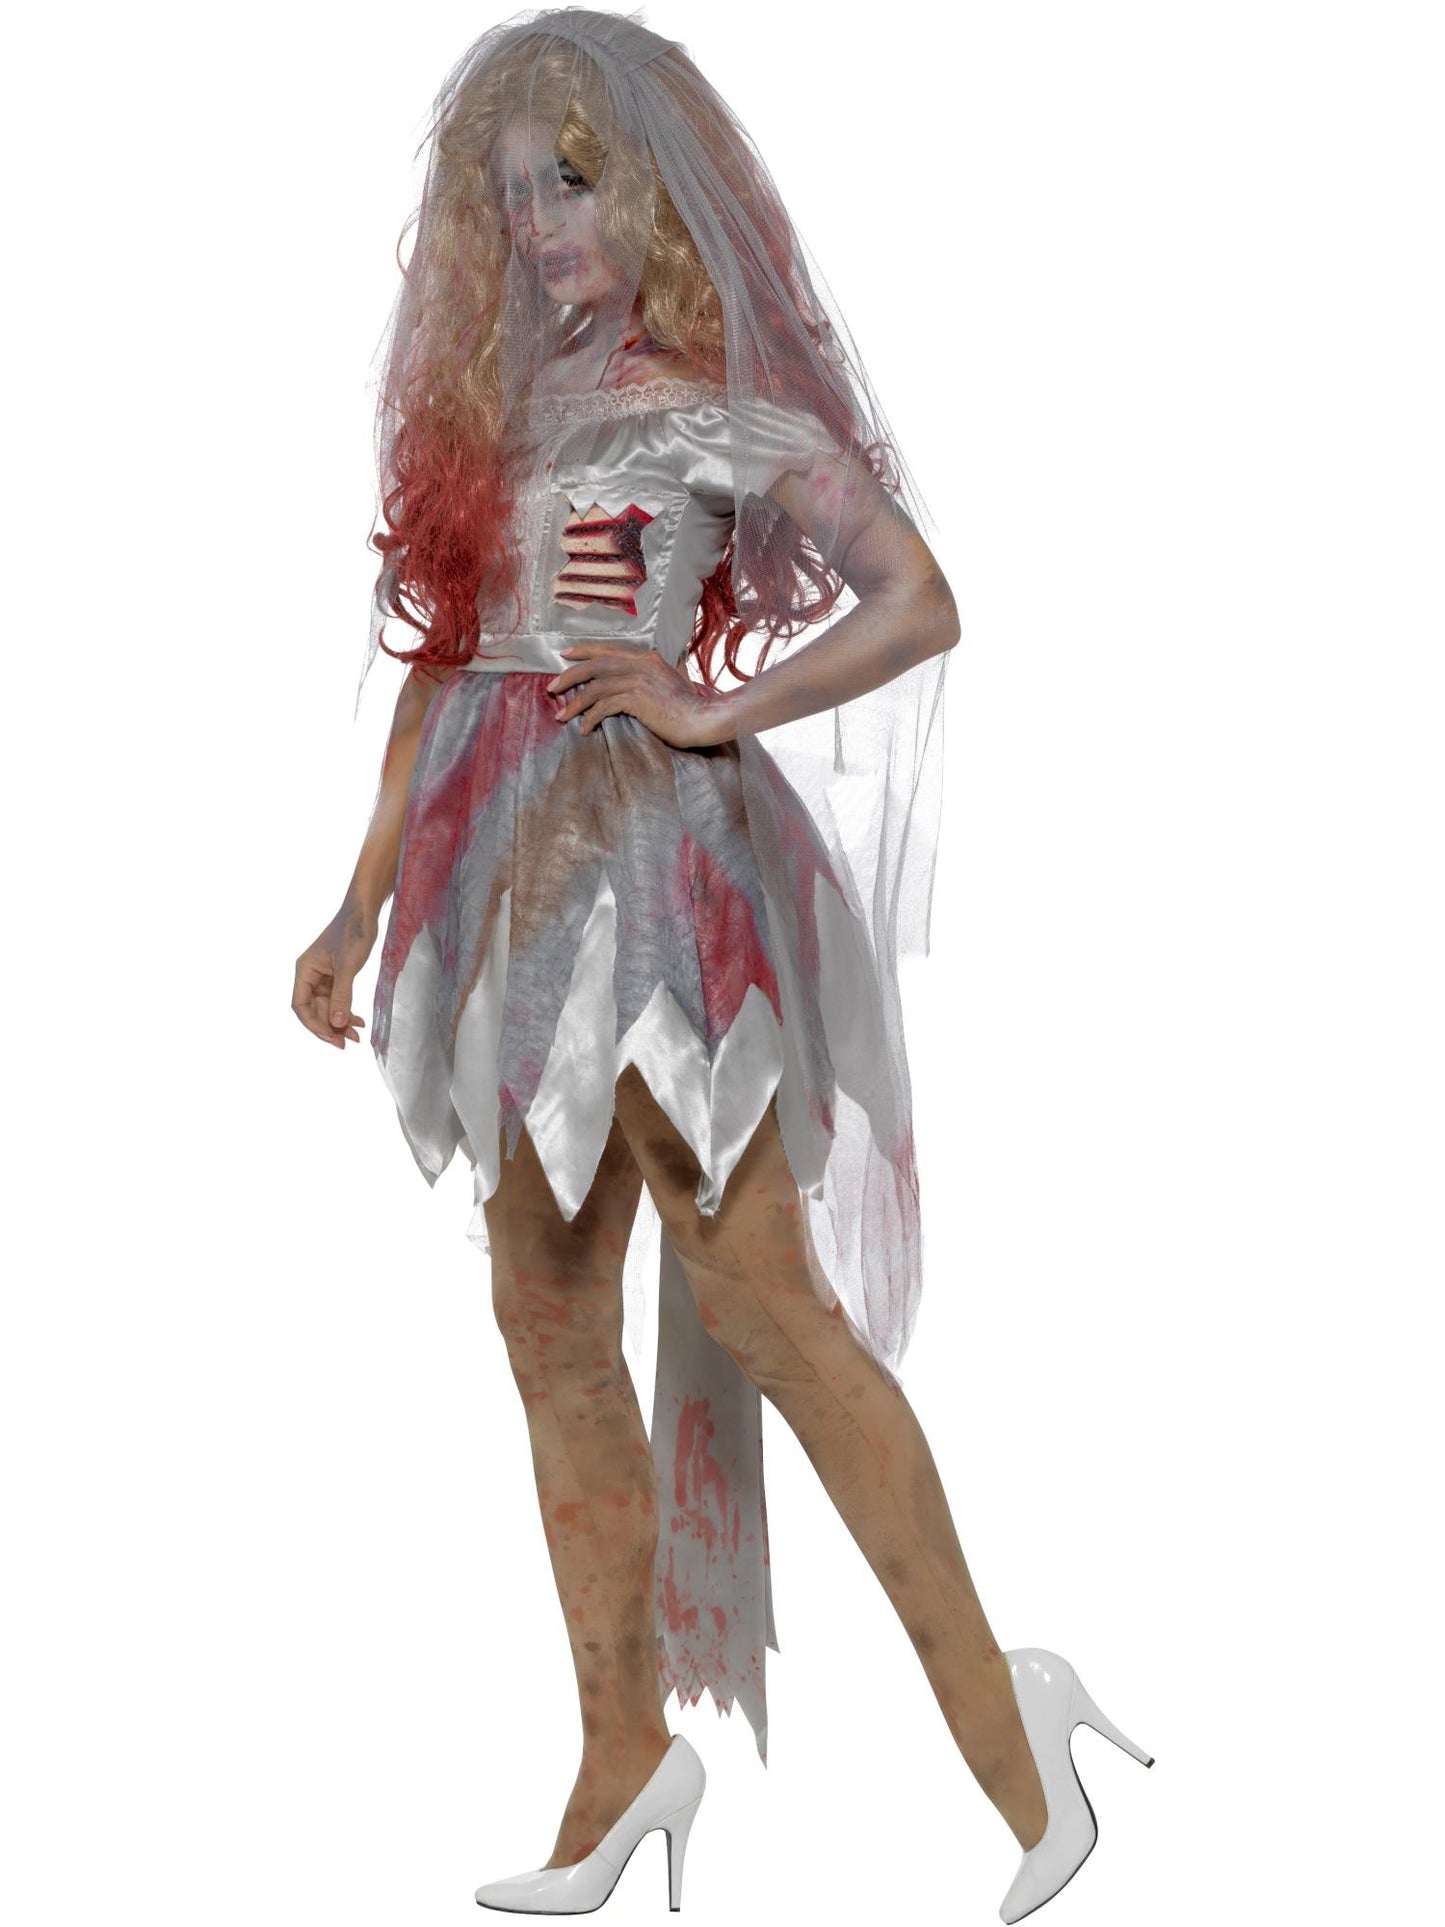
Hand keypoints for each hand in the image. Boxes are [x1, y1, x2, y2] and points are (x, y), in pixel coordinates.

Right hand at [293, 903, 378, 1049]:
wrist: (364, 911)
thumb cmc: (354, 931)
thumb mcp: (349, 965)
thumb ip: (342, 994)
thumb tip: (336, 1023)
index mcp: (304, 970)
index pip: (301, 1006)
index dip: (314, 1025)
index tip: (332, 1038)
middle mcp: (310, 975)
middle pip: (314, 1010)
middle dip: (330, 1027)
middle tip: (348, 1042)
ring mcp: (323, 976)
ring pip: (327, 1007)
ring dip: (339, 1022)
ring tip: (357, 1035)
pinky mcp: (336, 976)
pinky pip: (337, 1000)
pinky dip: (346, 1011)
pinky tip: (359, 1021)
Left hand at [545, 643, 736, 749]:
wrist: (703, 718)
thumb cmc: (689, 706)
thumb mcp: (672, 681)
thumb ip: (654, 675)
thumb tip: (638, 680)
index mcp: (646, 658)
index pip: (607, 651)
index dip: (583, 652)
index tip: (565, 657)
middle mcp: (640, 664)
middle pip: (594, 665)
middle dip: (569, 676)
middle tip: (552, 688)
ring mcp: (638, 680)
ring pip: (595, 686)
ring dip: (575, 702)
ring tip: (562, 716)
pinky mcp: (637, 699)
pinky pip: (604, 706)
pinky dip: (590, 718)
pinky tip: (585, 729)